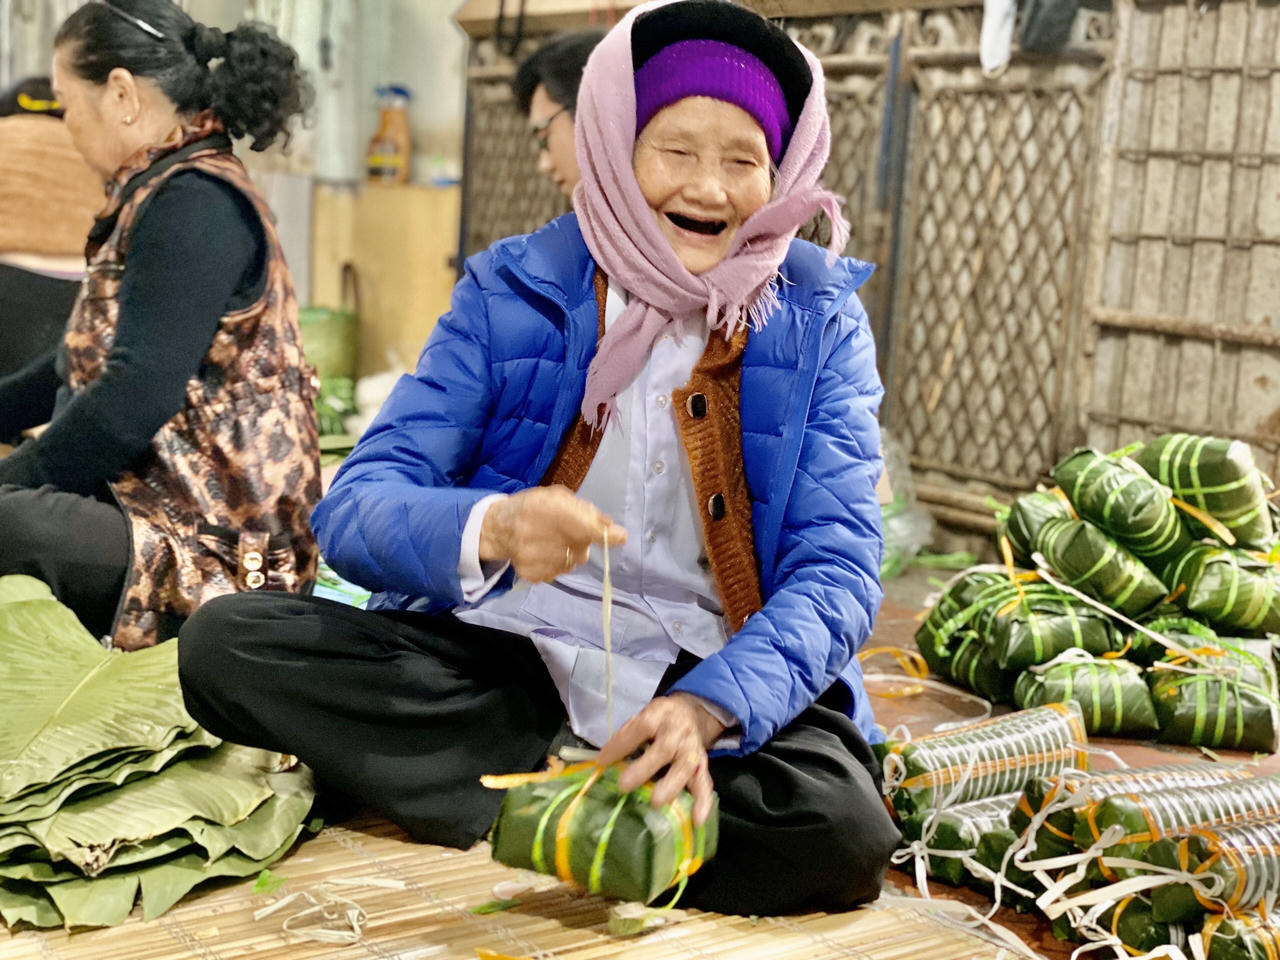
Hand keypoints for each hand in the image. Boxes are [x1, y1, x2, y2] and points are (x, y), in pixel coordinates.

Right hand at [478, 485, 626, 582]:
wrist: (499, 527)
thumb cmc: (534, 508)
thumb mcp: (557, 497)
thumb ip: (585, 510)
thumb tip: (610, 526)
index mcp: (549, 509)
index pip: (583, 526)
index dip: (604, 534)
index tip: (620, 537)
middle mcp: (541, 536)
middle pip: (582, 551)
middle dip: (581, 543)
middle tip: (565, 532)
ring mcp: (535, 559)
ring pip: (571, 564)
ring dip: (569, 555)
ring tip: (551, 542)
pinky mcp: (531, 574)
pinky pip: (557, 573)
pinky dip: (556, 564)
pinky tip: (543, 553)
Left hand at [596, 693, 725, 825]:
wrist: (691, 714)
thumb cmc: (659, 722)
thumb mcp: (642, 716)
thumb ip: (627, 737)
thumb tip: (604, 762)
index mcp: (659, 715)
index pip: (641, 727)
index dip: (622, 743)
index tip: (602, 761)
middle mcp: (678, 731)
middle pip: (664, 748)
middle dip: (644, 768)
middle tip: (624, 785)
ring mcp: (692, 749)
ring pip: (685, 767)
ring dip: (671, 785)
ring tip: (657, 802)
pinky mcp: (702, 766)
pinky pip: (705, 784)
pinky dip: (702, 802)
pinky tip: (696, 819)